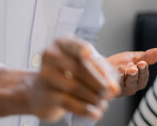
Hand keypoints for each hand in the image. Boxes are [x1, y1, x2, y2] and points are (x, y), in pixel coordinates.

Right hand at [0, 37, 120, 121]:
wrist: (34, 92)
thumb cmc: (65, 74)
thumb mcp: (80, 65)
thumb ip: (99, 67)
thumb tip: (123, 76)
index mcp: (62, 43)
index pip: (81, 48)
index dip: (97, 62)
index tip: (111, 73)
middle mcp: (51, 56)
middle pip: (80, 69)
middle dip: (100, 82)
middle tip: (113, 91)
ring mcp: (45, 75)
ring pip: (76, 88)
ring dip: (94, 97)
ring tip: (104, 103)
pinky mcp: (43, 95)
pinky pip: (69, 103)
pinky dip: (86, 109)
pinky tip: (96, 113)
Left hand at [107, 48, 156, 95]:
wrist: (100, 66)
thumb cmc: (120, 64)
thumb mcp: (134, 58)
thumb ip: (147, 57)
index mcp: (139, 81)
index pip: (143, 77)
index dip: (143, 70)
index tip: (142, 63)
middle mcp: (130, 87)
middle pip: (134, 82)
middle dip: (133, 74)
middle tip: (133, 68)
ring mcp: (119, 89)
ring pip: (122, 84)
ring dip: (123, 76)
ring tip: (124, 68)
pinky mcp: (108, 88)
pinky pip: (111, 85)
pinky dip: (112, 79)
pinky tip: (113, 71)